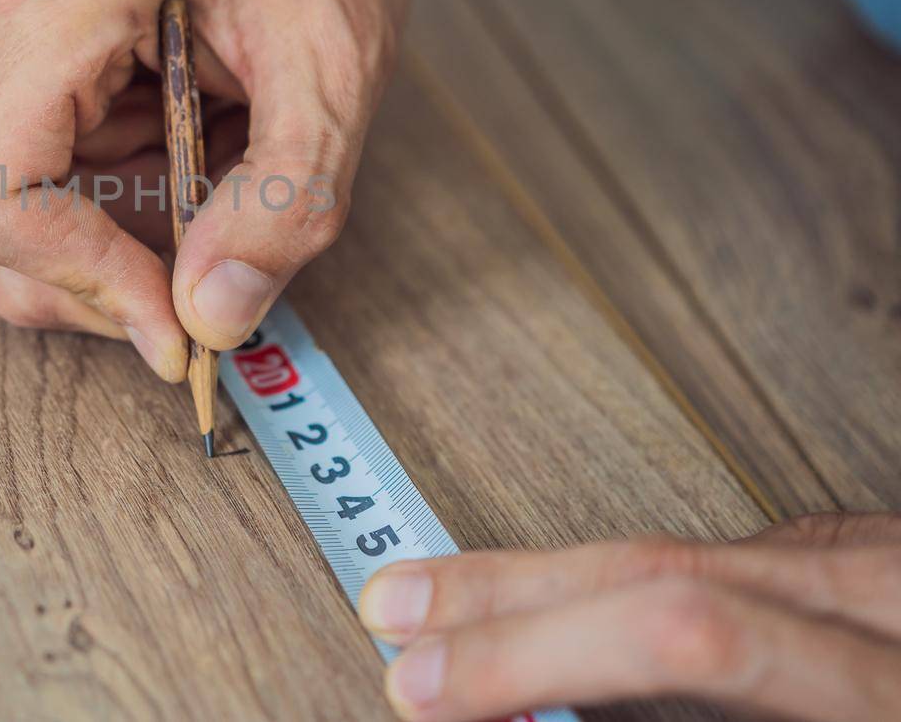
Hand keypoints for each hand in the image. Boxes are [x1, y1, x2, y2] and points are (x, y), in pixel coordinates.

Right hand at [0, 0, 408, 378]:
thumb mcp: (335, 69)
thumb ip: (282, 201)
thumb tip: (212, 318)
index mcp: (61, 7)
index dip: (77, 276)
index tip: (177, 314)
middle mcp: (8, 34)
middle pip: (1, 229)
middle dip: (110, 279)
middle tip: (223, 272)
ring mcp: (14, 60)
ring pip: (28, 227)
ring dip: (128, 249)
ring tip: (225, 183)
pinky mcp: (40, 87)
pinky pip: (60, 195)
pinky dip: (132, 218)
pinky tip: (201, 161)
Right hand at [357, 513, 900, 720]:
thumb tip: (566, 719)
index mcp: (896, 689)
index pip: (691, 638)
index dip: (538, 659)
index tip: (436, 691)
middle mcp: (885, 603)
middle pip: (663, 570)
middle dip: (507, 602)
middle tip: (397, 630)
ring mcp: (875, 567)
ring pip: (675, 545)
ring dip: (538, 579)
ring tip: (436, 596)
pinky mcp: (861, 554)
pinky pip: (716, 558)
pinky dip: (612, 579)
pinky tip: (547, 594)